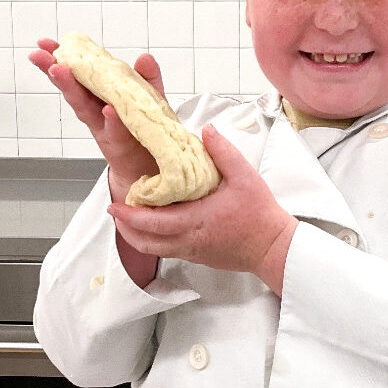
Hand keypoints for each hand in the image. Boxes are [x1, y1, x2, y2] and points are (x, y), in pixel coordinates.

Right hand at [28, 37, 164, 200]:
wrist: (154, 165)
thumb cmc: (146, 130)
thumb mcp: (149, 99)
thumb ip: (146, 78)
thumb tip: (144, 58)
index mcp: (101, 95)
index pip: (79, 74)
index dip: (61, 58)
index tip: (44, 43)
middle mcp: (97, 111)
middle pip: (73, 89)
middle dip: (56, 72)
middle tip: (41, 56)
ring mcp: (105, 127)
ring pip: (85, 107)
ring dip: (72, 89)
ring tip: (60, 70)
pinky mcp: (119, 144)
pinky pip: (115, 131)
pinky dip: (111, 121)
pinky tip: (108, 110)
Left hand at [107, 125, 297, 294]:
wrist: (273, 247)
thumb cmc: (260, 214)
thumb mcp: (245, 176)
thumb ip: (223, 152)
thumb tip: (206, 130)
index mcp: (196, 220)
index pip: (153, 222)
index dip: (130, 215)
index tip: (115, 204)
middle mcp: (189, 239)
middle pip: (146, 241)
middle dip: (125, 227)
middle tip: (114, 210)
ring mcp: (193, 251)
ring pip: (155, 249)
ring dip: (137, 236)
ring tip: (128, 219)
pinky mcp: (198, 257)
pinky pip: (169, 251)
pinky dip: (154, 240)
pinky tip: (155, 226)